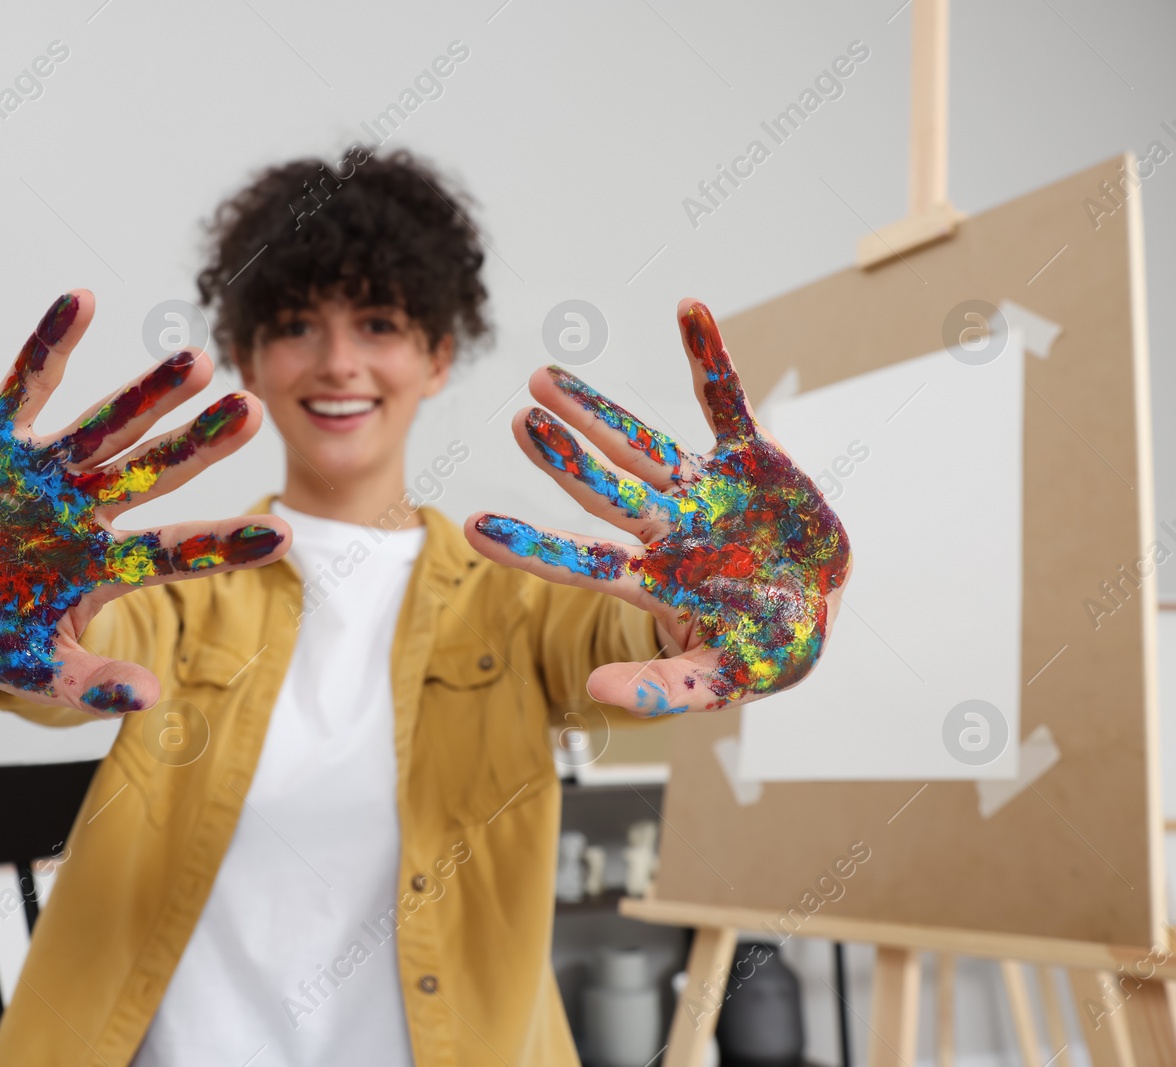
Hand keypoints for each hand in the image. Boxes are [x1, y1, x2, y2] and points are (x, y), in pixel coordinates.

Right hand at [0, 290, 289, 715]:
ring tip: (197, 361)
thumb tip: (149, 699)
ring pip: (108, 424)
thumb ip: (87, 685)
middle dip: (201, 444)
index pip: (177, 551)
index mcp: (104, 562)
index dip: (226, 545)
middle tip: (253, 410)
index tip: (285, 536)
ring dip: (148, 393)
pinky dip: (50, 343)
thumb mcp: (36, 669)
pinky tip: (80, 300)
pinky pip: (28, 381)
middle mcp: (87, 506)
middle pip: (155, 471)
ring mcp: (46, 467)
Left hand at [465, 298, 850, 713]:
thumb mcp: (723, 682)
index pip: (580, 561)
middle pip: (603, 490)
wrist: (820, 611)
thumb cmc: (765, 649)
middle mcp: (667, 528)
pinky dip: (711, 357)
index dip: (529, 546)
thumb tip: (593, 687)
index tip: (472, 528)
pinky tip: (688, 308)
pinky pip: (727, 401)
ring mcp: (703, 489)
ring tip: (544, 378)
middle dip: (562, 459)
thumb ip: (662, 690)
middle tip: (518, 424)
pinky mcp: (749, 459)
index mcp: (656, 578)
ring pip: (640, 444)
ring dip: (597, 411)